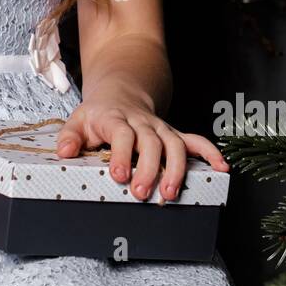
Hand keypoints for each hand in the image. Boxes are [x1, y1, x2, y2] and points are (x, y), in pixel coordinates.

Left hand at [53, 95, 228, 201]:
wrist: (121, 93)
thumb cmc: (98, 115)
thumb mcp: (78, 121)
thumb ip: (70, 137)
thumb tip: (64, 152)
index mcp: (116, 119)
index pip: (121, 134)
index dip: (122, 154)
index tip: (120, 175)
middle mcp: (142, 123)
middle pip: (151, 142)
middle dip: (149, 168)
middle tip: (142, 193)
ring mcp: (161, 128)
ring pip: (175, 144)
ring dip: (177, 168)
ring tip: (171, 193)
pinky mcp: (174, 134)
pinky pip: (196, 140)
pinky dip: (210, 153)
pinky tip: (222, 168)